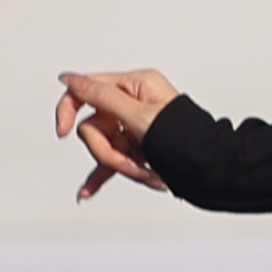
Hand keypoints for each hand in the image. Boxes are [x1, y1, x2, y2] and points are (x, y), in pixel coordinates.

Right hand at [56, 70, 183, 199]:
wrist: (209, 166)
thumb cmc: (185, 135)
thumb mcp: (138, 115)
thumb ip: (101, 97)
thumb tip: (70, 78)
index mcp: (135, 85)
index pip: (86, 90)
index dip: (68, 109)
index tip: (62, 131)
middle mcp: (132, 103)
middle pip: (93, 126)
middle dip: (107, 150)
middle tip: (129, 163)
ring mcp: (132, 127)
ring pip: (103, 147)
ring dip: (119, 165)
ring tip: (146, 175)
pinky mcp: (135, 148)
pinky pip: (110, 160)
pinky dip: (102, 175)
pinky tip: (87, 192)